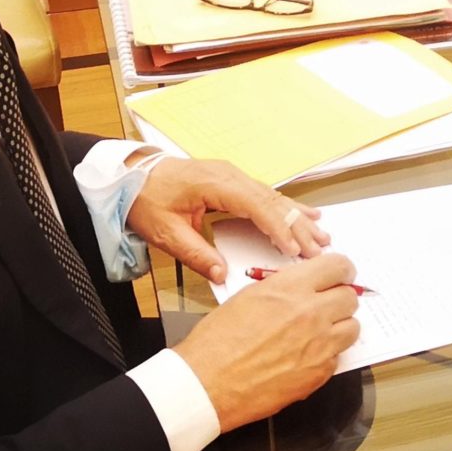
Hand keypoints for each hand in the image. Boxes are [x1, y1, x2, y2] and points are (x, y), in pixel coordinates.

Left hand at [125, 158, 327, 283]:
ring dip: (297, 217)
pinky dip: (286, 208)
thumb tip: (222, 274)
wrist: (129, 177)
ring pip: (273, 197)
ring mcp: (232, 177)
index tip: (295, 248)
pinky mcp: (231, 183)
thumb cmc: (145, 199)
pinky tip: (305, 214)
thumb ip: (196, 254)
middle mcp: (229, 176)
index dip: (278, 227)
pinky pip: (265, 195)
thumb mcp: (166, 232)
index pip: (256, 205)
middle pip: (272, 201)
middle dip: (298, 226)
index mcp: (214, 183)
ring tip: (322, 234)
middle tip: (320, 247)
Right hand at [176, 252, 361, 431]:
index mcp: (290, 288)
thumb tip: (303, 287)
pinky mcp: (319, 373)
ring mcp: (319, 344)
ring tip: (318, 333)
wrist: (208, 384)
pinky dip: (326, 356)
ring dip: (339, 327)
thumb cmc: (217, 343)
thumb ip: (282, 288)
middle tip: (328, 305)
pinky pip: (338, 357)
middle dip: (340, 299)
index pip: (339, 267)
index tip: (341, 276)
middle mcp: (310, 313)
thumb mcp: (247, 297)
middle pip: (350, 298)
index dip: (342, 271)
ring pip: (352, 328)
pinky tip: (304, 357)